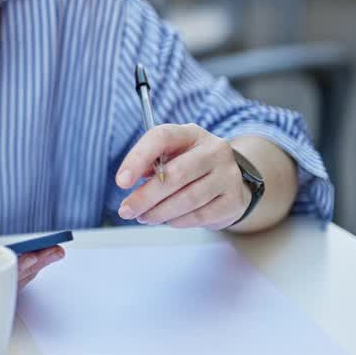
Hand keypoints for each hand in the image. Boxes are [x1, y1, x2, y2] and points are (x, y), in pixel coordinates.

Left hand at [114, 123, 250, 229]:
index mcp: (191, 133)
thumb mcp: (171, 155)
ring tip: (144, 217)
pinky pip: (200, 215)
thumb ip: (150, 162)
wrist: (230, 182)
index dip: (138, 158)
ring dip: (159, 212)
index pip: (162, 137)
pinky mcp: (234, 200)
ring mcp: (228, 175)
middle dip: (145, 196)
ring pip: (188, 199)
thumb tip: (128, 178)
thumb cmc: (190, 166)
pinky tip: (167, 220)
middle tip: (126, 210)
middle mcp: (214, 150)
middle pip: (175, 174)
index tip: (121, 182)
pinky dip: (178, 221)